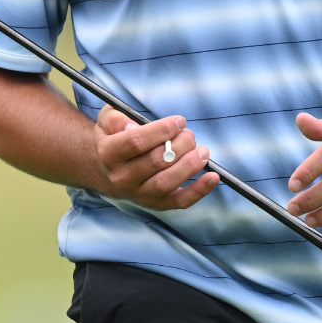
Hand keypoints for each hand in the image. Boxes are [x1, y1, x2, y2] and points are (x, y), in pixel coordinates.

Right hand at [93, 107, 219, 210]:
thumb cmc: (116, 138)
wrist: (110, 169)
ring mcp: (139, 194)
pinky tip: (213, 176)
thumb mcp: (108, 121)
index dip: (161, 130)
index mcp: (108, 154)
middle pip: (155, 161)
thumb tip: (131, 125)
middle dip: (179, 145)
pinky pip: (179, 201)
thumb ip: (115, 118)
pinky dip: (199, 190)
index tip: (179, 121)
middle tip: (189, 135)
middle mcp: (121, 178)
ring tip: (203, 151)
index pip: (136, 141)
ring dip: (189, 166)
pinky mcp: (156, 204)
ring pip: (166, 183)